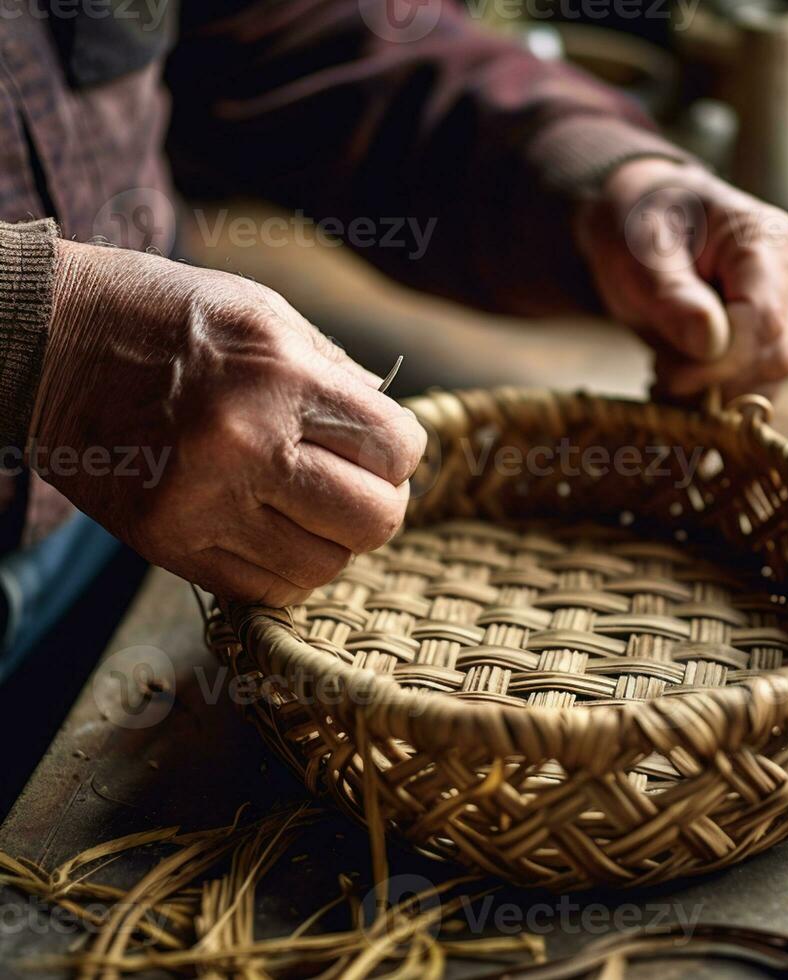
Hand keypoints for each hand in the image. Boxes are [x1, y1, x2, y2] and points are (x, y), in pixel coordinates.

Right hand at [30, 241, 425, 605]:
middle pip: (374, 522)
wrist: (44, 344)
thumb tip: (391, 428)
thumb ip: (337, 372)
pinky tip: (273, 529)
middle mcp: (244, 447)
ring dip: (333, 541)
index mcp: (279, 378)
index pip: (397, 450)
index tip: (381, 445)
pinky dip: (286, 568)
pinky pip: (266, 590)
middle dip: (382, 505)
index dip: (401, 451)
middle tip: (359, 485)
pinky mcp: (167, 545)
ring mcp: (201, 505)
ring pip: (324, 567)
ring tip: (310, 507)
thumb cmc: (163, 316)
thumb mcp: (262, 312)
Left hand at [575, 158, 787, 400]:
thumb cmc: (639, 229)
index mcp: (764, 239)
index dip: (720, 362)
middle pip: (775, 356)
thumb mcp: (639, 256)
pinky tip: (683, 375)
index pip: (764, 321)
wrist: (641, 221)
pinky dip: (719, 394)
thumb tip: (711, 342)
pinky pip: (759, 383)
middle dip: (715, 381)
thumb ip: (673, 298)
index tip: (669, 378)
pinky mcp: (777, 335)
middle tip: (662, 373)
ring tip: (668, 369)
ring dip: (716, 392)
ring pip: (771, 379)